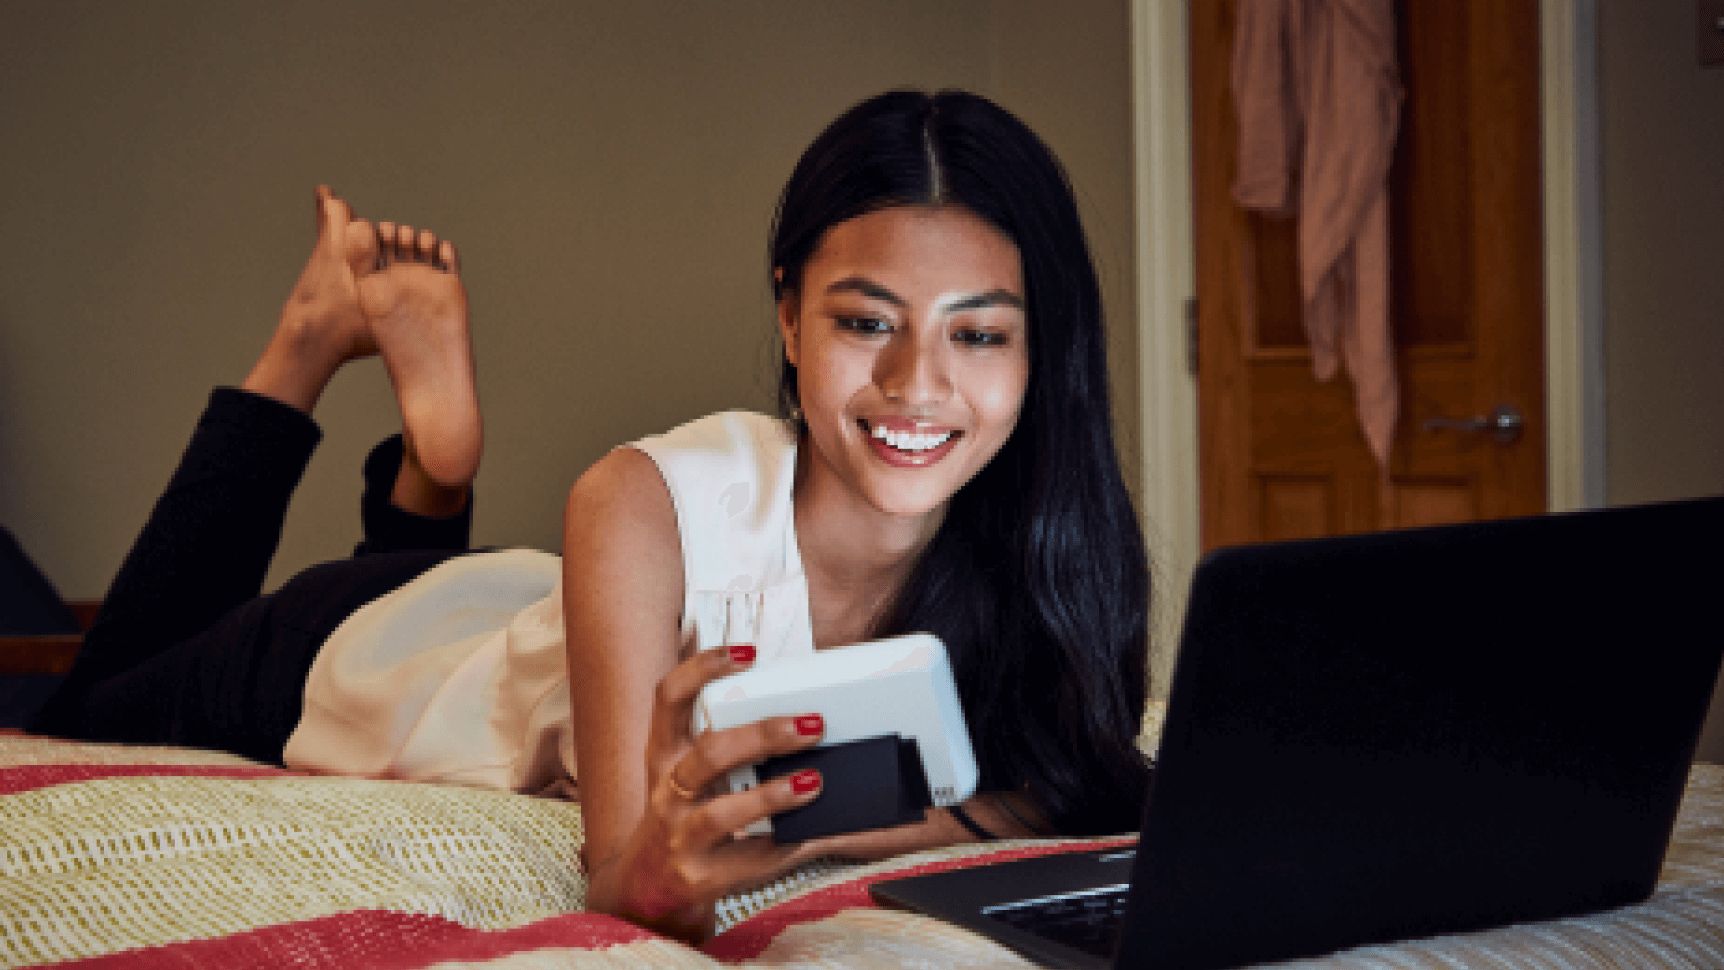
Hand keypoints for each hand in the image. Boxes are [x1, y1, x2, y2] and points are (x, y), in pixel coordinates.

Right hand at [584, 643, 826, 940]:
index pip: (669, 698)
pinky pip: (748, 859)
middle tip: (812, 725)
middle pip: (708, 755)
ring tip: (814, 781)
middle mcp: (666, 792)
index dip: (702, 668)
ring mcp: (680, 836)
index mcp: (665, 753)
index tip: (748, 652)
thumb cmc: (687, 813)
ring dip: (771, 796)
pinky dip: (786, 845)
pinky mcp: (700, 877)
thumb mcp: (694, 774)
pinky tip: (813, 832)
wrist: (647, 885)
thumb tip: (809, 720)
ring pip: (720, 814)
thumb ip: (735, 746)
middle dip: (762, 736)